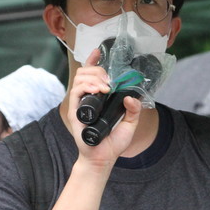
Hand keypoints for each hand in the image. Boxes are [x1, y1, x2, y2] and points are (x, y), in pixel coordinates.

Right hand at [67, 47, 140, 164]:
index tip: (98, 51)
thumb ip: (134, 110)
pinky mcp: (75, 112)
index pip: (91, 74)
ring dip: (94, 77)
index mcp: (97, 97)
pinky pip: (76, 92)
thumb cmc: (113, 142)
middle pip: (85, 72)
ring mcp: (79, 104)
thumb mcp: (130, 123)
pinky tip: (98, 90)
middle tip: (110, 80)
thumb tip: (132, 96)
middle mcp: (86, 98)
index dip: (93, 60)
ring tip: (106, 86)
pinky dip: (87, 86)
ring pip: (80, 78)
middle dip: (98, 69)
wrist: (102, 158)